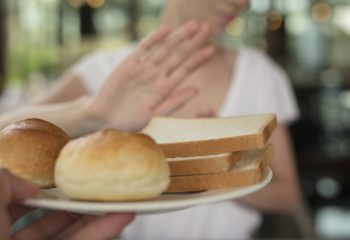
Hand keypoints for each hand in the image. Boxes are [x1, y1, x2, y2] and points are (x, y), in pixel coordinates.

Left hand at [0, 169, 133, 239]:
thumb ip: (5, 179)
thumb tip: (32, 186)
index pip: (17, 202)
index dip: (40, 187)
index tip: (61, 177)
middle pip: (49, 217)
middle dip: (75, 200)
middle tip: (97, 187)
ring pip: (70, 232)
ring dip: (96, 214)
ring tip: (118, 198)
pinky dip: (101, 230)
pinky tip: (120, 216)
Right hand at [88, 21, 214, 131]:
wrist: (107, 119)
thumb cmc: (132, 121)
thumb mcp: (155, 115)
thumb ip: (175, 102)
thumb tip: (196, 90)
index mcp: (165, 88)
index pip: (185, 70)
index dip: (198, 59)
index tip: (212, 50)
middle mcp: (157, 75)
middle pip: (178, 55)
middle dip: (193, 42)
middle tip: (207, 28)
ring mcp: (144, 68)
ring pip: (164, 49)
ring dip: (179, 37)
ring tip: (193, 25)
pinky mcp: (129, 64)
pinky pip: (144, 49)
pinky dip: (154, 39)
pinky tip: (166, 30)